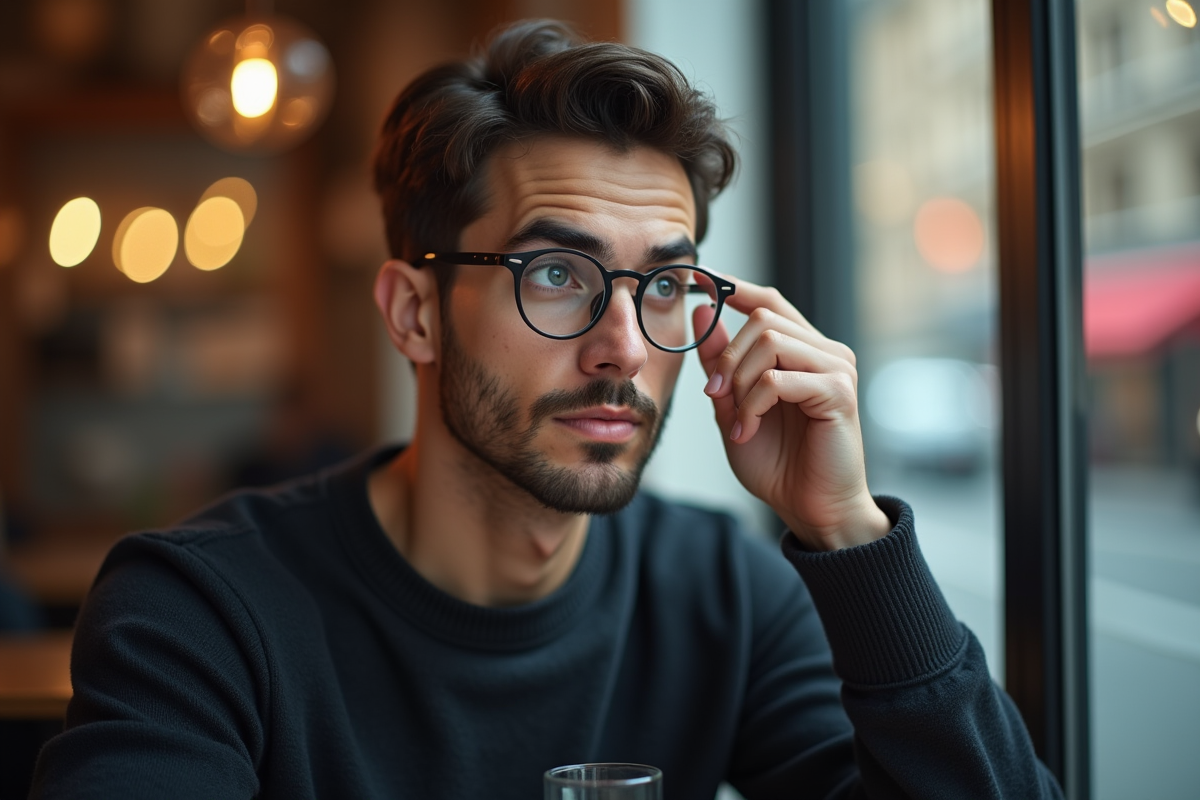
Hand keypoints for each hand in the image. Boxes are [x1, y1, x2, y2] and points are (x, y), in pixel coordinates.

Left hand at [693, 274, 890, 550]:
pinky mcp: (838, 392)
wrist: (810, 508)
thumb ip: (721, 363)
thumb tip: (703, 312)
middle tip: (715, 395)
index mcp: (802, 351)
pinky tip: (748, 429)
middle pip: (763, 318)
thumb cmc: (779, 464)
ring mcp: (837, 368)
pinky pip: (779, 378)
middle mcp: (825, 352)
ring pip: (771, 341)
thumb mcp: (734, 405)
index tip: (700, 280)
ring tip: (737, 419)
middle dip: (728, 356)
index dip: (735, 287)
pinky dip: (754, 403)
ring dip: (741, 382)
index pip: (769, 303)